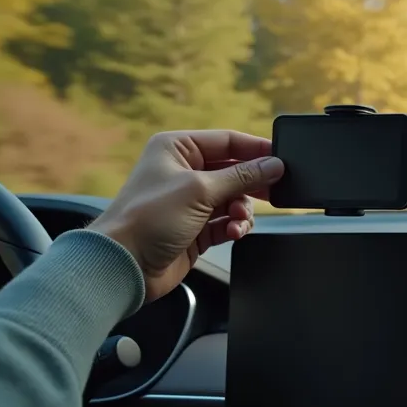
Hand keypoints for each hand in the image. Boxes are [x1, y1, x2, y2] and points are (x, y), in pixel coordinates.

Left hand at [89, 130, 284, 302]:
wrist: (124, 265)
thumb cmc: (148, 219)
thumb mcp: (200, 190)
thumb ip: (242, 176)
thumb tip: (274, 165)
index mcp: (177, 148)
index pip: (227, 141)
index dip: (256, 150)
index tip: (282, 159)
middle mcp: (184, 171)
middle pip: (234, 171)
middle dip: (252, 185)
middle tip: (275, 192)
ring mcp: (190, 201)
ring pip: (234, 199)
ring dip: (242, 210)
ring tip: (237, 220)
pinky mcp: (195, 228)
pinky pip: (227, 221)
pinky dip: (234, 226)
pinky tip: (232, 232)